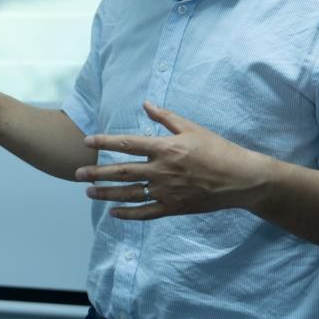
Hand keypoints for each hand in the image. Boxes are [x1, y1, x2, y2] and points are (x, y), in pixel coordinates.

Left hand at [74, 101, 267, 219]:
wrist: (240, 179)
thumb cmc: (217, 149)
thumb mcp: (192, 127)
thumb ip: (165, 117)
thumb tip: (145, 104)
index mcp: (164, 147)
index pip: (127, 144)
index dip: (105, 142)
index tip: (87, 142)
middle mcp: (161, 170)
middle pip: (122, 172)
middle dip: (97, 173)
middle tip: (78, 174)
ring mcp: (167, 191)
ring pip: (130, 193)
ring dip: (107, 193)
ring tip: (89, 192)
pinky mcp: (174, 207)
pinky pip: (147, 212)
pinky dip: (129, 214)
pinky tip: (114, 213)